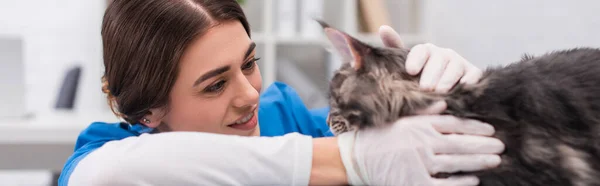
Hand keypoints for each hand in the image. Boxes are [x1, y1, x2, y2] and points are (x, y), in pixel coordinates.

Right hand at [337, 102, 504, 185]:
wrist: (354, 159)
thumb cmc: (376, 138)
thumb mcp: (399, 119)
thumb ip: (423, 111)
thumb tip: (444, 102)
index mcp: (419, 125)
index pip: (454, 124)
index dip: (475, 126)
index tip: (490, 128)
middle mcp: (422, 142)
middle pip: (461, 142)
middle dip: (484, 144)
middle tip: (501, 145)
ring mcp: (420, 164)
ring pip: (457, 162)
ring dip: (479, 160)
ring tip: (495, 159)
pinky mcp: (415, 183)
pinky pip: (445, 184)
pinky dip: (461, 181)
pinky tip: (473, 179)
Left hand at [379, 25, 482, 92]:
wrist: (446, 93)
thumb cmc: (422, 79)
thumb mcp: (407, 68)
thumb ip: (395, 50)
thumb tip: (383, 28)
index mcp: (426, 52)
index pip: (421, 50)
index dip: (416, 59)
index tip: (411, 71)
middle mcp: (443, 54)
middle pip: (438, 59)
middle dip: (431, 74)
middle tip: (425, 87)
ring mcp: (459, 63)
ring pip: (454, 67)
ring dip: (447, 79)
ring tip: (439, 91)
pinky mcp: (473, 73)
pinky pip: (472, 75)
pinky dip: (468, 81)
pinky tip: (461, 88)